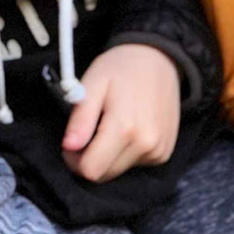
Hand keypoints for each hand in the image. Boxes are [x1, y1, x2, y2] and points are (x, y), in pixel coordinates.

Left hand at [61, 43, 181, 182]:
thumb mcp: (92, 85)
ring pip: (118, 171)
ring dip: (108, 156)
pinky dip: (125, 153)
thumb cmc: (121, 68)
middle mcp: (145, 144)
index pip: (91, 170)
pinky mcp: (164, 152)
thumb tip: (69, 147)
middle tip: (88, 132)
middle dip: (89, 159)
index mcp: (124, 128)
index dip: (74, 161)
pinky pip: (135, 164)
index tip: (71, 144)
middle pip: (104, 175)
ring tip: (111, 125)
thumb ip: (81, 119)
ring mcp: (158, 150)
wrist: (159, 59)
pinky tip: (127, 129)